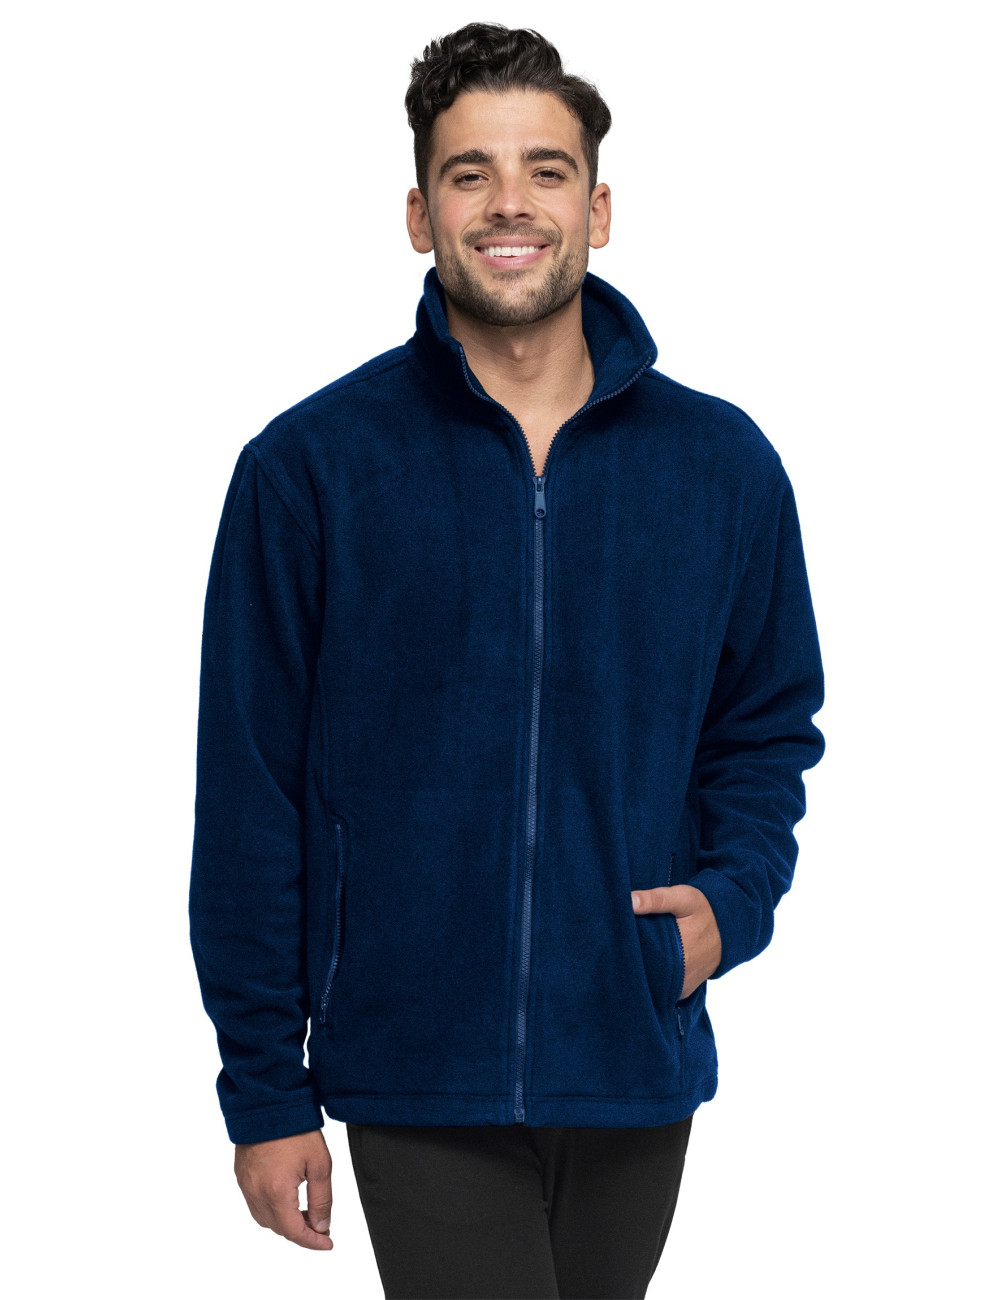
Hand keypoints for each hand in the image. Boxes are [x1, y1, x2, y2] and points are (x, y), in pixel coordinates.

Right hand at [234, 1129, 332, 1250]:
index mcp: (276, 1192)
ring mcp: (246, 1185)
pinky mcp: (241, 1176)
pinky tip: (287, 1200)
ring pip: (265, 1220)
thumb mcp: (319, 1164)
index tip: (327, 1243)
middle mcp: (256, 1193)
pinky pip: (255, 1205)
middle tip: (321, 1226)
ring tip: (306, 1213)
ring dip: (285, 1223)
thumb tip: (322, 1227)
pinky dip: (272, 1210)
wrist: (268, 1102)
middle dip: (301, 1232)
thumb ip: (322, 1199)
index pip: (294, 1232)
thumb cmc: (296, 1128)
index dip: (312, 1242)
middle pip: (279, 1229)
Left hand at [631, 884, 721, 998]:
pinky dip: (655, 979)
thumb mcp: (683, 898)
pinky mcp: (684, 991)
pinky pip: (663, 989)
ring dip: (644, 972)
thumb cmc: (703, 910)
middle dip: (632, 962)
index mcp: (675, 952)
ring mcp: (681, 986)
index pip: (638, 959)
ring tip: (634, 955)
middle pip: (644, 974)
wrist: (729, 930)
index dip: (625, 951)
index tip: (614, 941)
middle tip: (621, 948)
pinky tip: (649, 964)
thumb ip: (656, 899)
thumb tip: (630, 901)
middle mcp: (678, 975)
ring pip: (653, 984)